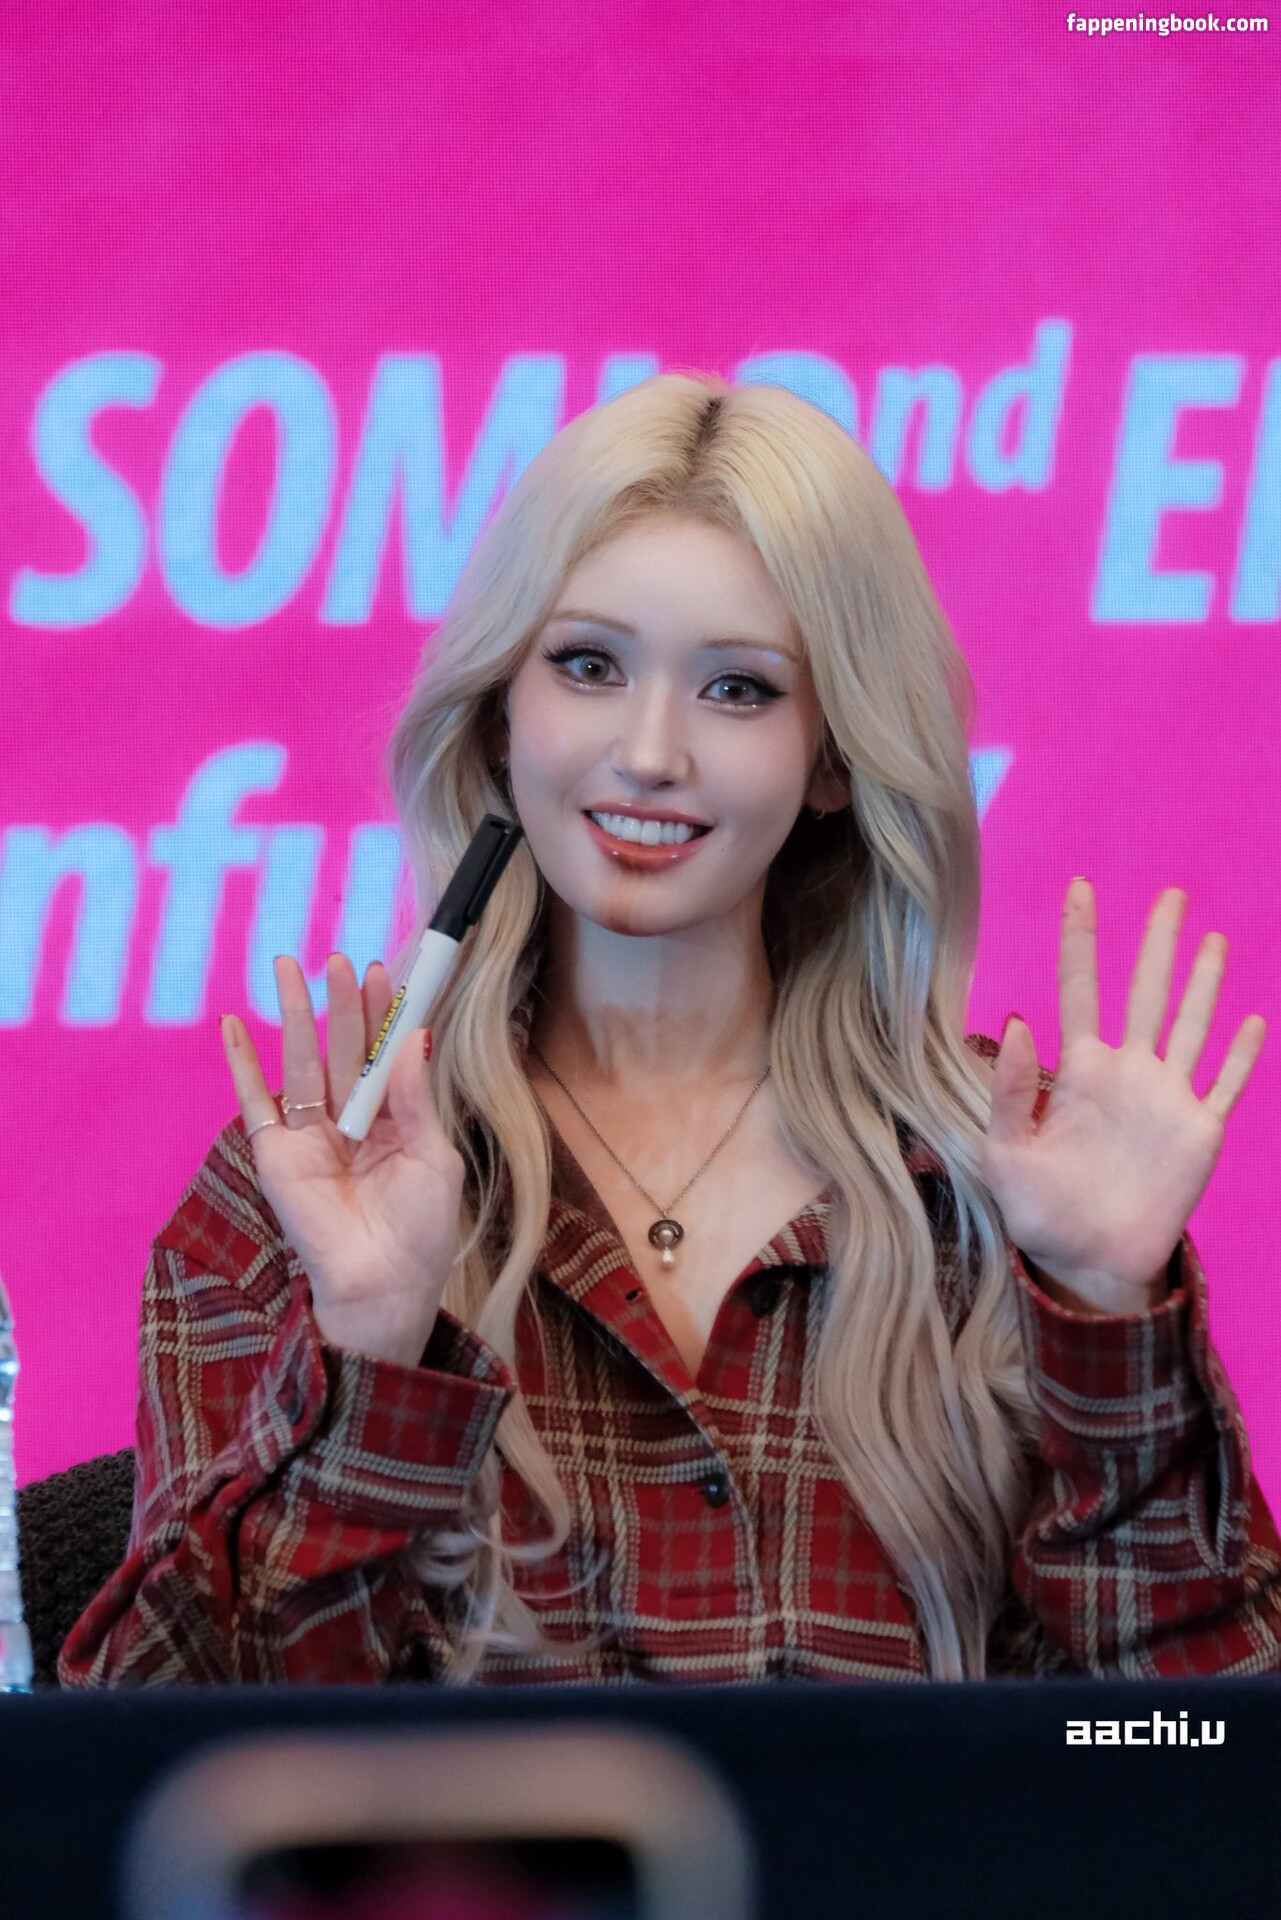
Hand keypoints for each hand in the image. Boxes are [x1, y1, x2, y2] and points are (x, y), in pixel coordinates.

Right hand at [220, 954, 465, 1366]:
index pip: (384, 1054)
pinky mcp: (275, 1153)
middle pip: (343, 1049)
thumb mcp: (432, 1156)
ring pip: (299, 1062)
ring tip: (288, 967)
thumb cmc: (420, 1231)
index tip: (384, 973)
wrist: (383, 1288)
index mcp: (392, 1119)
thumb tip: (416, 1036)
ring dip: (292, 1014)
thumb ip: (417, 1097)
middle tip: (342, 960)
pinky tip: (231, 1026)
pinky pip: (253, 1101)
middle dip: (342, 1004)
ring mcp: (309, 1134)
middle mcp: (348, 1120)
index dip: (382, 1014)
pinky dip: (240, 1064)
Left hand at [981, 879, 1266, 1315]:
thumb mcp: (1007, 1153)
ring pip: (1190, 1026)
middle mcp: (1126, 1073)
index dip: (1081, 940)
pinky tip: (1254, 1020)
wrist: (1087, 1262)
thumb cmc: (1040, 1210)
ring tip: (1211, 939)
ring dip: (1203, 984)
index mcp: (1077, 1072)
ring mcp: (1166, 1099)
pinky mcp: (1199, 1131)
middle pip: (1146, 993)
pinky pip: (1224, 1084)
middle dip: (1157, 945)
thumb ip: (1010, 1093)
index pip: (1079, 990)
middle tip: (1170, 894)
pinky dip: (1240, 1055)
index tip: (1082, 889)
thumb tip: (1018, 1022)